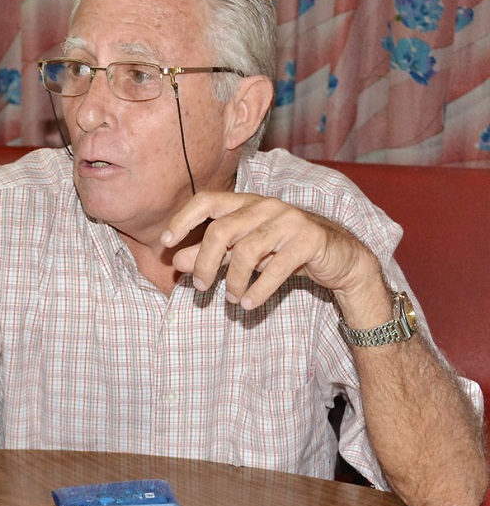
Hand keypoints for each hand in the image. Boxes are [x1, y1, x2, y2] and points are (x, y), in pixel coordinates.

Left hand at [161, 190, 378, 311]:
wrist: (338, 258)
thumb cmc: (283, 252)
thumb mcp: (243, 253)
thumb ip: (211, 255)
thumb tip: (175, 262)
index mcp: (247, 203)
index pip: (207, 200)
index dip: (183, 218)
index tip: (166, 241)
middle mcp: (266, 206)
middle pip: (221, 231)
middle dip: (204, 262)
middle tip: (200, 286)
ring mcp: (289, 221)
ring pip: (247, 251)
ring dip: (233, 281)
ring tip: (231, 299)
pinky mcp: (309, 240)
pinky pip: (276, 268)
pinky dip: (258, 291)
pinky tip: (247, 304)